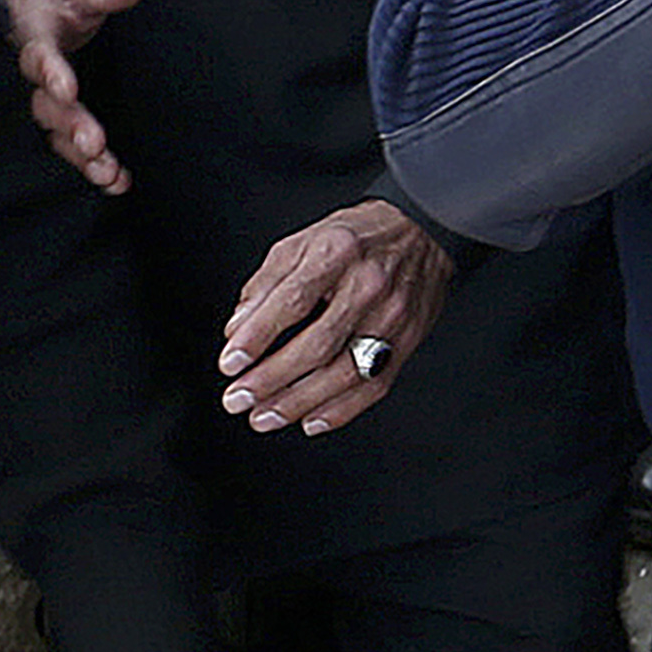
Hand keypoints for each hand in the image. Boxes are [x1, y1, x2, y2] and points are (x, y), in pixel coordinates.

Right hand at [7, 0, 151, 193]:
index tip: (67, 86)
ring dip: (80, 155)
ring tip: (106, 171)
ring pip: (58, 134)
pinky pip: (73, 149)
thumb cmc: (64, 3)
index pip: (39, 54)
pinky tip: (115, 182)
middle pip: (48, 105)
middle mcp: (38, 75)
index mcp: (35, 36)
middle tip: (92, 142)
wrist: (48, 20)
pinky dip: (94, 167)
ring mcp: (50, 103)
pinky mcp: (66, 121)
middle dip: (70, 124)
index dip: (51, 71)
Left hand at [217, 199, 450, 434]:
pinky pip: (374, 385)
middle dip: (271, 380)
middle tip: (238, 399)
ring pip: (344, 373)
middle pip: (317, 344)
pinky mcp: (408, 340)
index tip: (230, 363)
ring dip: (298, 403)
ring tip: (263, 417)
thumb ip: (266, 284)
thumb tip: (238, 329)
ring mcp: (393, 317)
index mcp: (338, 253)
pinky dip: (340, 410)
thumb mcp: (303, 242)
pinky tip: (310, 420)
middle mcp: (369, 286)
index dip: (256, 337)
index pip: (292, 301)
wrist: (421, 231)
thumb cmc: (358, 237)